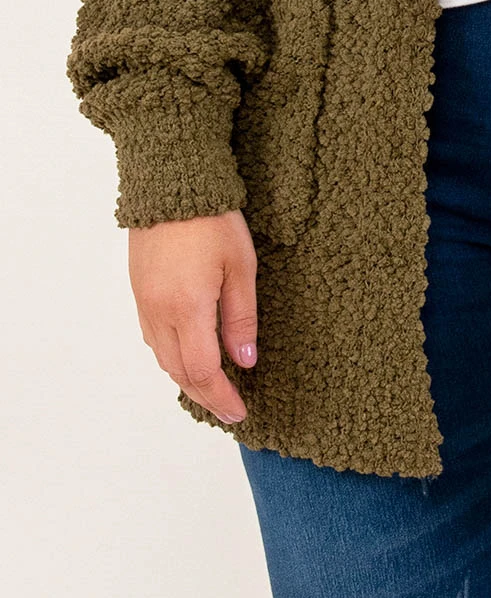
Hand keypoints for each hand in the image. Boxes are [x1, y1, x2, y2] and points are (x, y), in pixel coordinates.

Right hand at [128, 211, 257, 424]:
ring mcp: (144, 302)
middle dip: (205, 396)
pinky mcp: (139, 291)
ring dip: (186, 379)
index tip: (240, 413)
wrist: (172, 184)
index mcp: (187, 309)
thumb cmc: (213, 221)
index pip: (203, 371)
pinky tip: (187, 357)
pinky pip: (152, 338)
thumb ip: (241, 319)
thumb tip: (244, 363)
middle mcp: (159, 312)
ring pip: (162, 358)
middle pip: (179, 371)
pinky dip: (171, 357)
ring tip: (212, 390)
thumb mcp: (241, 268)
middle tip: (229, 410)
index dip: (221, 397)